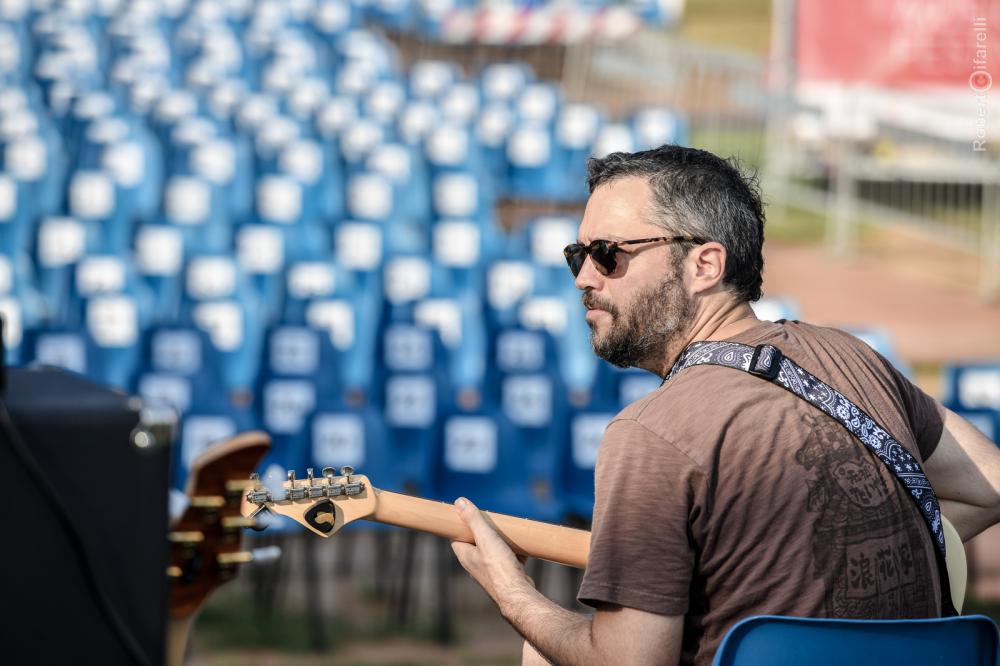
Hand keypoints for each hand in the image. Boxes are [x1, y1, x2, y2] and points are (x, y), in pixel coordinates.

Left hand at [451, 497, 534, 613]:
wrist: (518, 594)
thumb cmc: (499, 568)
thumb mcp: (485, 538)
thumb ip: (473, 520)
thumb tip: (459, 501)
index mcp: (466, 556)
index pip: (457, 538)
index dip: (462, 527)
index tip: (470, 516)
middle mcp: (475, 565)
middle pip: (477, 543)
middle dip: (484, 532)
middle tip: (492, 521)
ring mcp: (490, 571)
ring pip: (493, 551)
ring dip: (500, 542)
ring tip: (508, 531)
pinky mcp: (506, 575)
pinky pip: (508, 560)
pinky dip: (514, 552)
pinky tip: (522, 547)